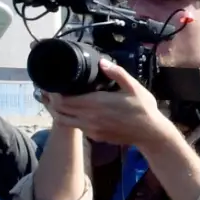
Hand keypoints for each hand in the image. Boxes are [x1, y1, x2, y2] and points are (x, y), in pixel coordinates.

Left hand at [42, 61, 176, 149]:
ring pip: (63, 121)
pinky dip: (68, 118)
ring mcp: (91, 129)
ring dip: (57, 111)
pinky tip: (72, 110)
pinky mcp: (95, 136)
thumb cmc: (144, 109)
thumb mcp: (134, 87)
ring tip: (55, 100)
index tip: (52, 83)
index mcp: (97, 103)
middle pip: (59, 110)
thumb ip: (117, 73)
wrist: (150, 134)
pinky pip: (75, 126)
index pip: (64, 100)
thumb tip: (102, 63)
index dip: (53, 93)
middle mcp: (90, 118)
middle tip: (49, 90)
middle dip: (51, 100)